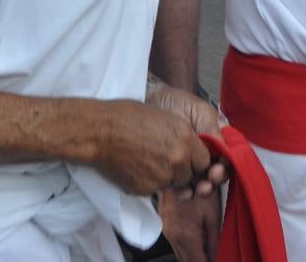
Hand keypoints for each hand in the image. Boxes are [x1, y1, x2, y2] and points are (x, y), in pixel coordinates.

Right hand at [92, 99, 212, 196]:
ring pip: (172, 183)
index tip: (187, 158)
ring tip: (146, 160)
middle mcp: (178, 159)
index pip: (205, 161)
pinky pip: (154, 189)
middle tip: (163, 158)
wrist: (100, 131)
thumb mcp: (165, 117)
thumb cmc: (128, 116)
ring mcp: (163, 176)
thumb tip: (192, 145)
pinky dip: (148, 181)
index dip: (195, 160)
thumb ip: (183, 135)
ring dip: (165, 177)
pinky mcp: (146, 189)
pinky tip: (135, 166)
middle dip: (181, 170)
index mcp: (186, 138)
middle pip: (190, 175)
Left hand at [146, 83, 228, 195]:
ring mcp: (189, 164)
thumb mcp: (201, 111)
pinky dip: (185, 192)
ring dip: (202, 189)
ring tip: (198, 189)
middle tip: (208, 181)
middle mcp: (205, 154)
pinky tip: (183, 191)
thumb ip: (214, 130)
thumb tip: (227, 152)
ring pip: (201, 182)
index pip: (227, 158)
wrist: (152, 101)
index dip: (226, 166)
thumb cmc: (178, 103)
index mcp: (216, 140)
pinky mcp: (172, 172)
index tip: (217, 169)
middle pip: (216, 173)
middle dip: (214, 180)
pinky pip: (181, 186)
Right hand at [159, 185, 222, 261]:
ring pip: (181, 253)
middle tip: (215, 257)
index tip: (220, 260)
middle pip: (187, 261)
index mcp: (185, 236)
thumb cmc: (198, 185)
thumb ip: (215, 239)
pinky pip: (176, 242)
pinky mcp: (164, 222)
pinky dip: (187, 245)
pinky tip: (197, 238)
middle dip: (202, 260)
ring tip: (208, 250)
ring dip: (194, 254)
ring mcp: (166, 228)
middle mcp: (172, 235)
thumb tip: (217, 258)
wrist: (175, 167)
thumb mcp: (212, 214)